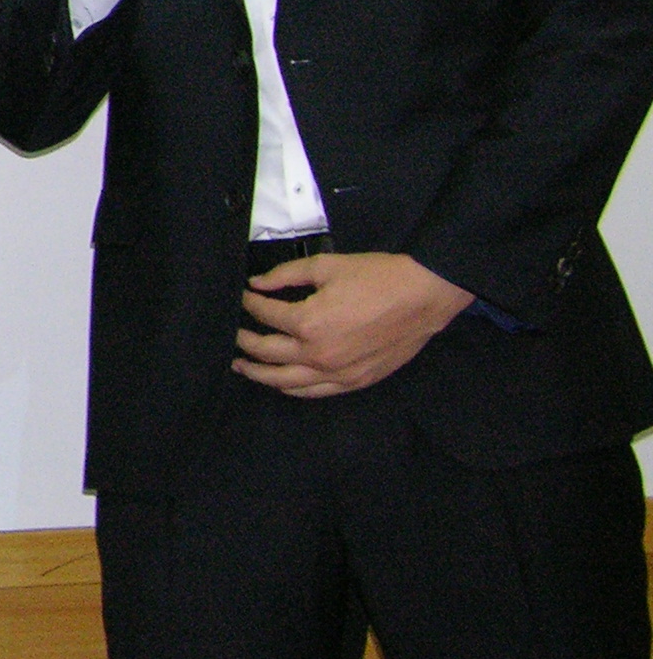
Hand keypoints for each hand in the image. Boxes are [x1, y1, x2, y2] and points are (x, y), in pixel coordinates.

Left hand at [234, 250, 474, 395]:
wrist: (425, 296)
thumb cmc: (378, 278)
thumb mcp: (326, 266)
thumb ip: (286, 275)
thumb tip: (258, 283)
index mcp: (308, 323)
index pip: (265, 316)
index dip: (250, 304)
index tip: (244, 296)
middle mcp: (318, 355)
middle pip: (267, 353)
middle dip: (244, 342)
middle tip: (233, 335)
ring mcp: (338, 373)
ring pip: (286, 382)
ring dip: (260, 374)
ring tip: (243, 366)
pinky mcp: (356, 381)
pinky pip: (315, 392)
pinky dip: (293, 388)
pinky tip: (282, 382)